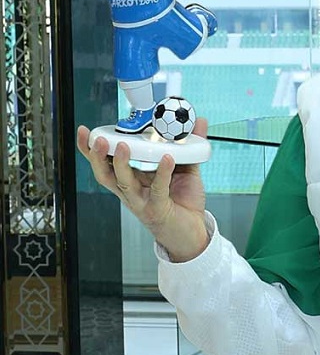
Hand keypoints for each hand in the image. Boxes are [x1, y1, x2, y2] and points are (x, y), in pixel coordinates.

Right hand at [77, 119, 211, 261]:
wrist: (193, 232)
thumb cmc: (183, 202)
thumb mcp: (187, 168)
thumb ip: (190, 146)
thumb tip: (199, 121)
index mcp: (132, 180)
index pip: (106, 164)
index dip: (91, 150)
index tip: (84, 131)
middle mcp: (132, 191)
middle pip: (105, 174)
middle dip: (97, 156)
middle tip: (99, 138)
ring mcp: (142, 202)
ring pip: (124, 183)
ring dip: (122, 164)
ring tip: (125, 146)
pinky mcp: (158, 210)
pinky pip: (157, 190)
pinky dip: (161, 173)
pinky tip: (167, 159)